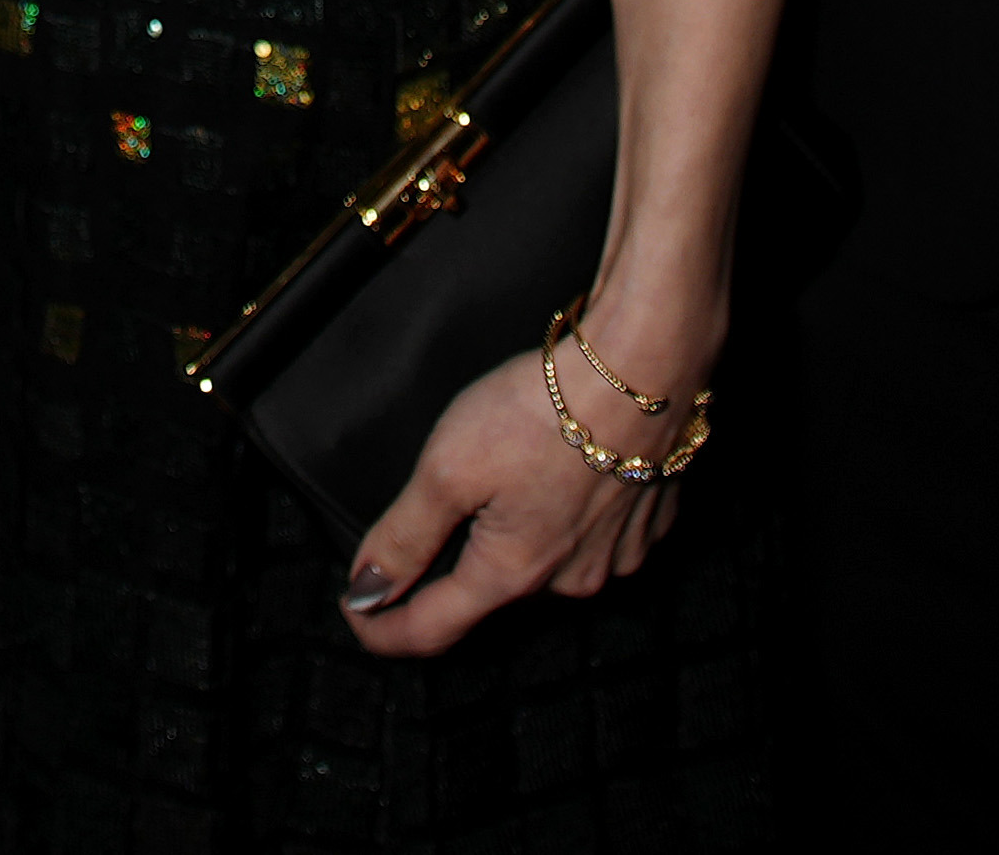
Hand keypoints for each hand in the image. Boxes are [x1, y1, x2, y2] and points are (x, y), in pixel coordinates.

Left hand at [337, 313, 706, 659]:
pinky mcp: (646, 527)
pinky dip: (565, 516)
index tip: (352, 613)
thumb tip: (367, 590)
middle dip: (453, 565)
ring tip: (508, 472)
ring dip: (514, 536)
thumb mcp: (448, 468)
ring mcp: (615, 557)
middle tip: (435, 508)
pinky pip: (590, 538)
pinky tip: (558, 471)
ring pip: (543, 563)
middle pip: (489, 591)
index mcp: (512, 573)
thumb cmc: (543, 410)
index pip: (432, 630)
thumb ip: (404, 535)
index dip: (382, 629)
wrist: (642, 368)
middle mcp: (568, 581)